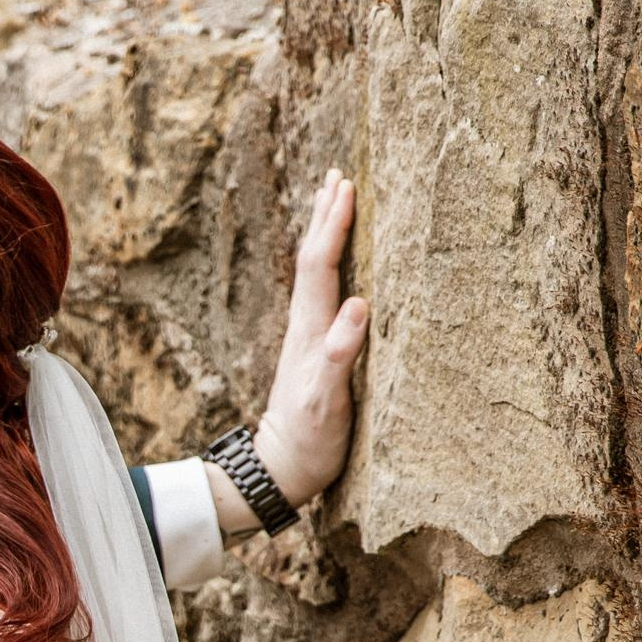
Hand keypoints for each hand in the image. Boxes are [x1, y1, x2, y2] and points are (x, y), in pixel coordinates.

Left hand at [250, 172, 369, 507]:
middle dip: (324, 215)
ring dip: (324, 234)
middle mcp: (307, 325)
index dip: (333, 226)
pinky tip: (341, 265)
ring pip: (316, 272)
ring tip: (332, 201)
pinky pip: (324, 293)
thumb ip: (341, 354)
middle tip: (336, 174)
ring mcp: (309, 335)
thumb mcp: (327, 401)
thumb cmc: (309, 440)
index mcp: (311, 331)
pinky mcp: (315, 348)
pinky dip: (332, 265)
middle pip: (313, 259)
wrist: (281, 468)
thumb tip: (360, 304)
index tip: (345, 186)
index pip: (320, 266)